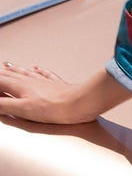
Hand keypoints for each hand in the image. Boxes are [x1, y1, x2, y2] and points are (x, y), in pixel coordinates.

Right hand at [0, 62, 125, 124]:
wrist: (80, 103)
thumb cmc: (54, 108)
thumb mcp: (23, 110)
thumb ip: (4, 105)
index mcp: (20, 86)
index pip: (0, 81)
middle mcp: (30, 80)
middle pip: (10, 74)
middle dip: (1, 74)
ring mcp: (44, 81)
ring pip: (25, 72)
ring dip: (14, 69)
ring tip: (7, 64)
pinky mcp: (56, 85)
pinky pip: (44, 74)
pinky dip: (38, 70)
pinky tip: (37, 67)